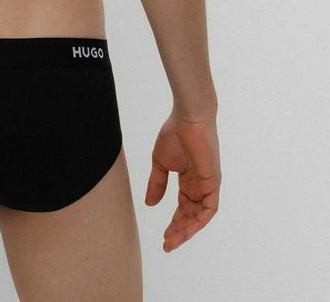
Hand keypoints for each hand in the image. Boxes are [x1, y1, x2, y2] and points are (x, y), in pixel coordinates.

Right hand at [145, 111, 220, 252]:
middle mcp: (199, 186)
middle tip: (167, 244)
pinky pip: (209, 209)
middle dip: (179, 231)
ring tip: (172, 241)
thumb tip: (150, 204)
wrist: (188, 119)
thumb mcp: (160, 163)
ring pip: (199, 216)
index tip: (163, 237)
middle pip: (191, 215)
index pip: (182, 208)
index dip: (174, 223)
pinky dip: (198, 221)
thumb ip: (157, 184)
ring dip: (187, 230)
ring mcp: (207, 185)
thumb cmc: (174, 134)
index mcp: (188, 180)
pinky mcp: (213, 183)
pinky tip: (187, 229)